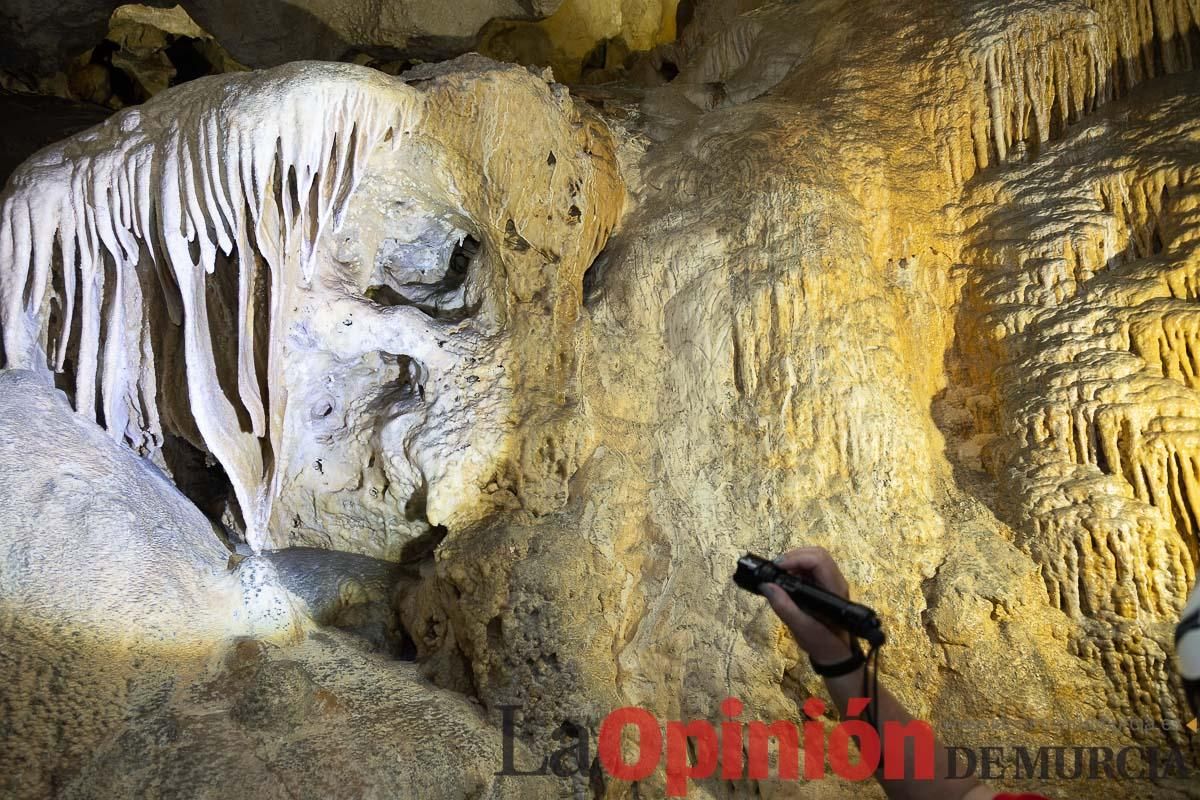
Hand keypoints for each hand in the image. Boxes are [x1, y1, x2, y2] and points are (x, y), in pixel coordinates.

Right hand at [762, 546, 854, 665]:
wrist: (834, 653)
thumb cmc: (821, 642)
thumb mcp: (801, 628)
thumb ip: (784, 607)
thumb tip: (766, 585)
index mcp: (834, 590)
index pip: (818, 560)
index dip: (796, 558)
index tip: (776, 567)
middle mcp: (836, 581)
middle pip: (816, 553)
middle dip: (793, 556)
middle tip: (775, 568)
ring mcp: (832, 581)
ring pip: (813, 558)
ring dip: (794, 561)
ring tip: (778, 572)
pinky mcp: (824, 584)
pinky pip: (811, 567)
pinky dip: (796, 567)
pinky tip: (785, 578)